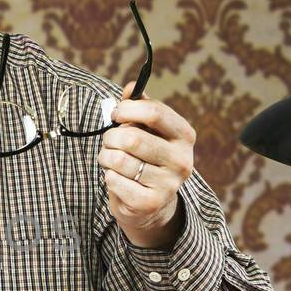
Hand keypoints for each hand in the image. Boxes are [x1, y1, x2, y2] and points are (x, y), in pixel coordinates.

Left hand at [98, 83, 195, 249]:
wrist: (149, 202)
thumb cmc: (144, 157)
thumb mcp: (147, 130)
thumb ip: (139, 107)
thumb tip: (131, 87)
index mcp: (184, 136)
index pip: (154, 113)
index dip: (127, 109)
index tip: (116, 114)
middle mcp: (182, 160)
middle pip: (132, 138)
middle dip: (111, 137)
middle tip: (109, 142)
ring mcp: (168, 184)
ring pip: (118, 160)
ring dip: (106, 157)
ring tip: (111, 161)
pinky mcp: (150, 203)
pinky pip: (114, 180)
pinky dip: (108, 177)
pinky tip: (117, 179)